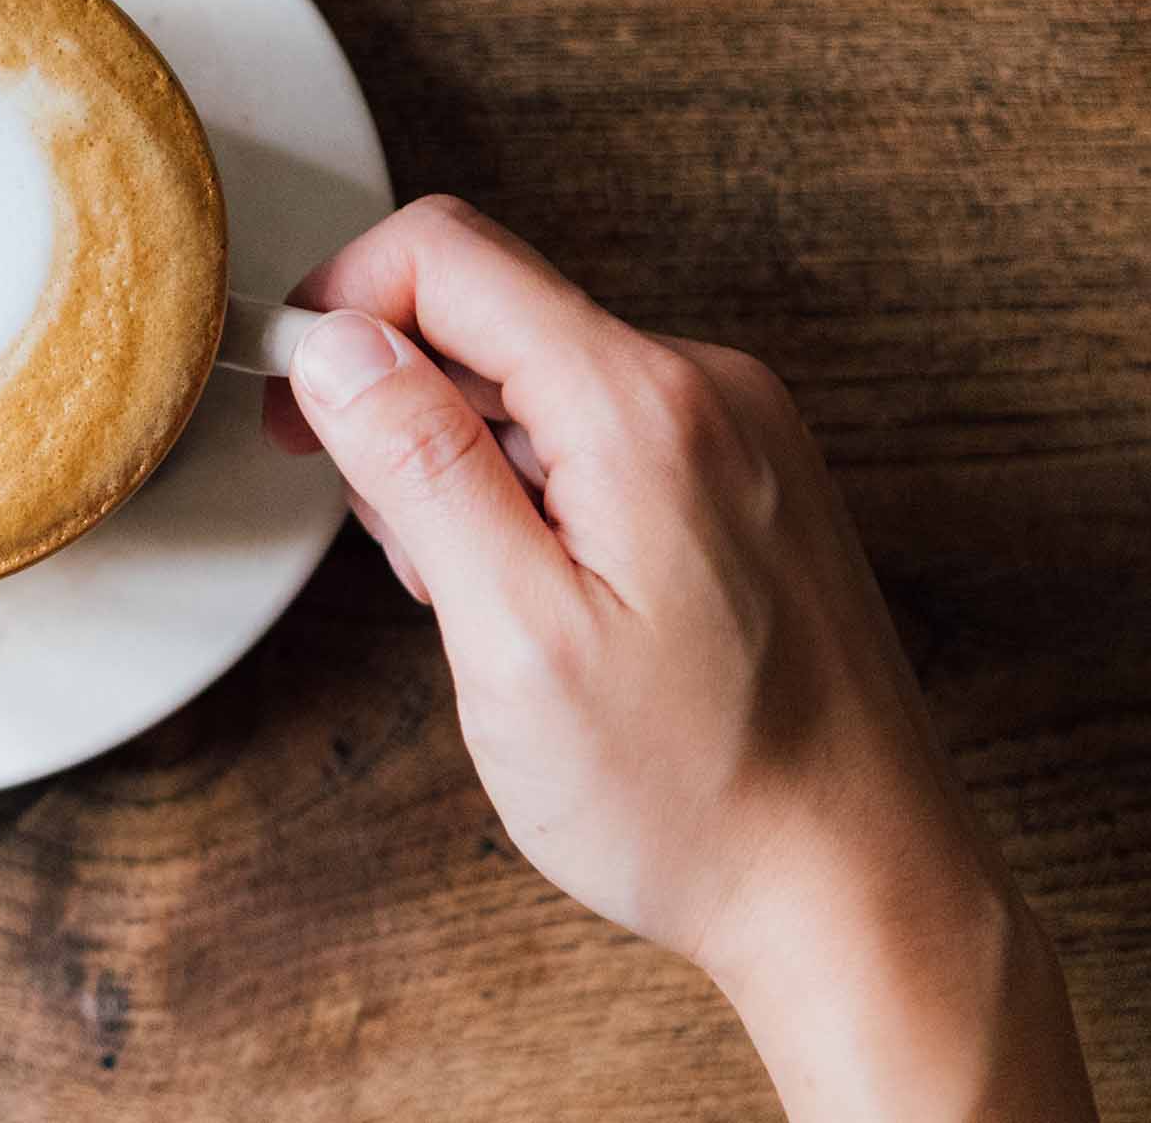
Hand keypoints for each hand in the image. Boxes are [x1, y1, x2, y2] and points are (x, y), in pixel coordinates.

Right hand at [265, 196, 1093, 1121]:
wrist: (861, 895)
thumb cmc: (695, 794)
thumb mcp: (513, 639)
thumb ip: (418, 467)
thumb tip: (335, 343)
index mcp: (642, 405)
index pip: (444, 254)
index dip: (337, 308)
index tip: (290, 405)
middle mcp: (707, 389)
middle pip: (492, 310)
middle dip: (400, 407)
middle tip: (393, 548)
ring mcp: (740, 434)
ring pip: (539, 377)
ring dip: (467, 460)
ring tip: (476, 601)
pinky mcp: (750, 484)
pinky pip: (600, 431)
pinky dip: (535, 491)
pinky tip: (541, 602)